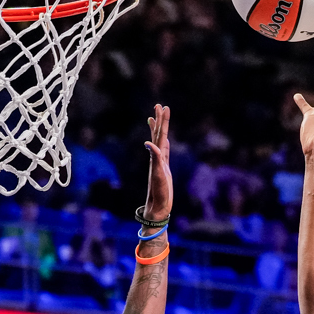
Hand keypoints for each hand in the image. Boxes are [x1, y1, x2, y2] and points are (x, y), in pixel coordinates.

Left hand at [141, 104, 172, 222]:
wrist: (157, 208)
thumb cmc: (159, 194)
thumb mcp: (158, 175)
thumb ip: (156, 159)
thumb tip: (149, 143)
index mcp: (157, 157)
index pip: (160, 135)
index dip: (161, 121)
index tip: (161, 108)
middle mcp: (157, 158)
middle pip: (160, 135)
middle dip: (160, 120)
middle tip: (159, 105)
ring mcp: (160, 163)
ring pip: (160, 141)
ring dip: (159, 129)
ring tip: (156, 117)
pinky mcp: (164, 169)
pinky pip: (164, 152)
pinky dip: (164, 144)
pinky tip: (164, 140)